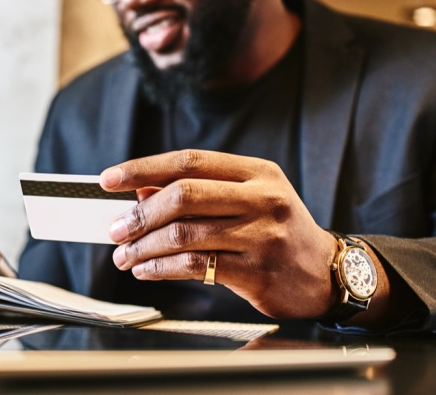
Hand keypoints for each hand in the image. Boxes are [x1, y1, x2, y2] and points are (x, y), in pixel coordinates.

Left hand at [99, 150, 337, 318]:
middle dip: (139, 214)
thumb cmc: (277, 232)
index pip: (190, 161)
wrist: (326, 274)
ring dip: (143, 246)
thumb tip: (140, 192)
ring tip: (124, 254)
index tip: (110, 179)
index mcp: (258, 172)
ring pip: (184, 234)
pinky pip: (194, 266)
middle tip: (115, 229)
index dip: (143, 168)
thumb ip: (199, 193)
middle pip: (184, 195)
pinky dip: (160, 268)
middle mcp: (263, 198)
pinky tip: (146, 269)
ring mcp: (262, 235)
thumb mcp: (246, 200)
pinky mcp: (256, 271)